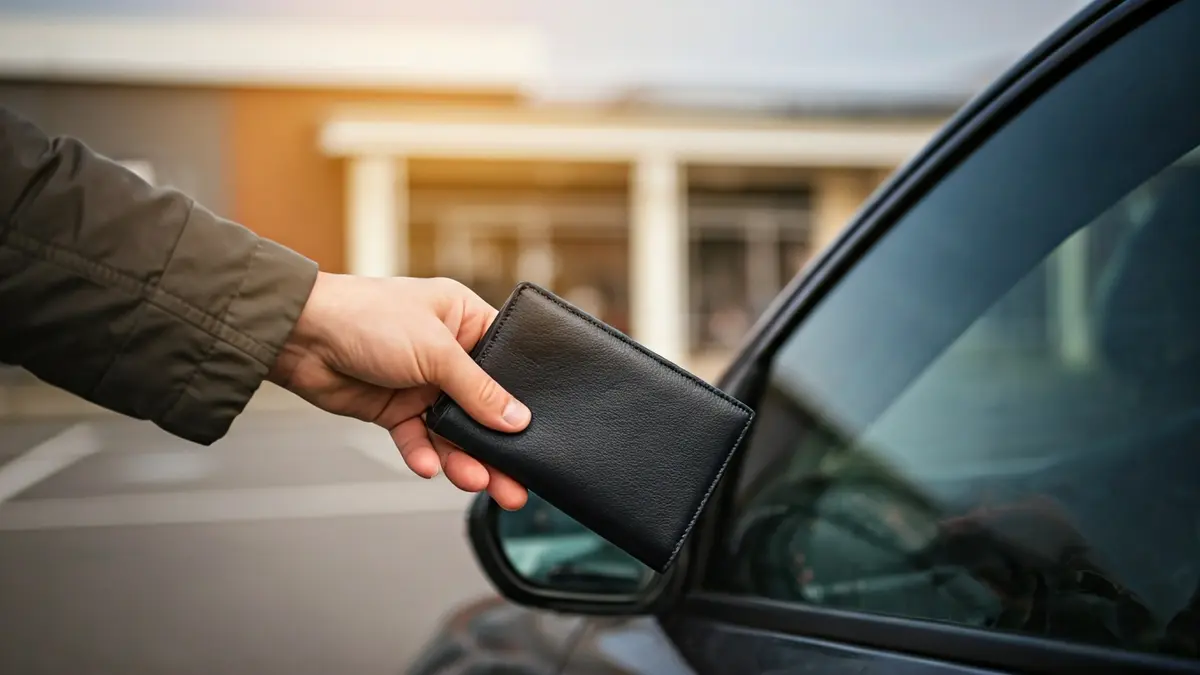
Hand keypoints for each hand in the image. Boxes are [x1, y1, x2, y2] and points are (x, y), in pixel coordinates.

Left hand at [267, 273, 529, 509]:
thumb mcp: (435, 350)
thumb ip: (478, 389)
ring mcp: (421, 383)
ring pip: (454, 430)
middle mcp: (447, 353)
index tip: (541, 430)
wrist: (300, 337)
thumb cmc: (366, 317)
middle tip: (517, 481)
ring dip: (465, 458)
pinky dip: (424, 454)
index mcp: (465, 320)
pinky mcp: (394, 409)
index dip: (523, 396)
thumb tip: (519, 420)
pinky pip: (418, 439)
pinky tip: (430, 466)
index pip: (507, 362)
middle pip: (484, 406)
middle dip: (498, 445)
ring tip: (478, 482)